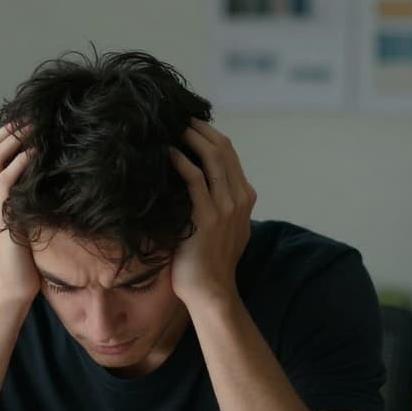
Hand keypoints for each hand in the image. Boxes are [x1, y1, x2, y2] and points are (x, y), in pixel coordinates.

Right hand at [0, 125, 38, 305]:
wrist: (9, 287)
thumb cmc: (19, 258)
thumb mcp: (18, 218)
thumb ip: (21, 196)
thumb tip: (43, 174)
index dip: (7, 133)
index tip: (30, 121)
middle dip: (12, 129)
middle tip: (37, 116)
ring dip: (18, 139)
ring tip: (40, 127)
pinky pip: (8, 178)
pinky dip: (22, 161)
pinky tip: (38, 152)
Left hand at [167, 120, 256, 309]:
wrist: (211, 291)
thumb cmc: (209, 260)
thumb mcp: (224, 226)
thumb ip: (220, 203)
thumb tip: (197, 182)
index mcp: (244, 197)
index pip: (229, 153)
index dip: (209, 134)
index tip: (188, 124)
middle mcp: (238, 198)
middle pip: (222, 149)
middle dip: (198, 129)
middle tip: (176, 118)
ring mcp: (225, 207)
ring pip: (212, 157)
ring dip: (190, 138)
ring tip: (169, 128)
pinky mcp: (206, 218)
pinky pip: (194, 179)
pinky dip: (181, 161)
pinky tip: (167, 153)